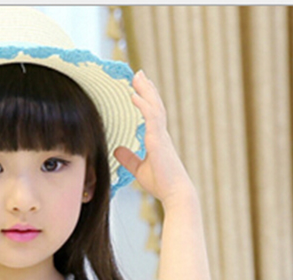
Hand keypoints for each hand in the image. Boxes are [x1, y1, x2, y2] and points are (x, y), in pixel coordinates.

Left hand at [114, 70, 196, 208]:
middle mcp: (161, 134)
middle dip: (147, 88)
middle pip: (155, 105)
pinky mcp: (159, 142)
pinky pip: (152, 119)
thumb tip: (117, 150)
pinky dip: (143, 106)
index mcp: (158, 139)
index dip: (147, 98)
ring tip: (138, 76)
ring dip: (146, 91)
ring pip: (154, 107)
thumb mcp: (139, 169)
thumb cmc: (161, 183)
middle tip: (139, 73)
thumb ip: (129, 158)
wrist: (175, 193)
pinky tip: (135, 96)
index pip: (153, 113)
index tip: (141, 85)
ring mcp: (161, 136)